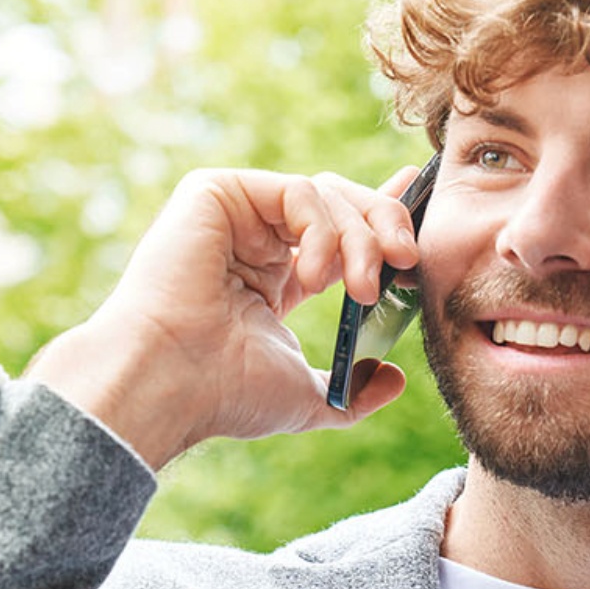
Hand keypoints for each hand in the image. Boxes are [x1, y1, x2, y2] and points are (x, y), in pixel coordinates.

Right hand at [25, 166, 423, 467]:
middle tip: (405, 264)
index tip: (419, 197)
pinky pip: (300, 192)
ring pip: (329, 194)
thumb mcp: (308, 397)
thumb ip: (353, 389)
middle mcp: (255, 238)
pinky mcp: (216, 192)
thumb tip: (393, 378)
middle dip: (387, 228)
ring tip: (359, 290)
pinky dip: (323, 231)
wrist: (171, 382)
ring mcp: (235, 213)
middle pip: (344, 203)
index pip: (340, 227)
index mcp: (275, 275)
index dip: (384, 211)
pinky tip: (314, 276)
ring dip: (361, 241)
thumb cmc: (224, 394)